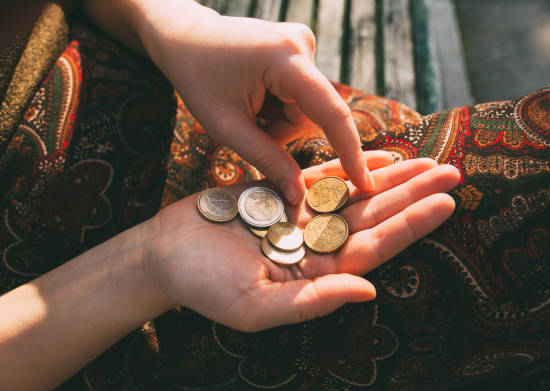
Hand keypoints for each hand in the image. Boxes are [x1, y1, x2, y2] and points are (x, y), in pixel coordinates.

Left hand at [134, 1, 373, 203]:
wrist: (184, 37)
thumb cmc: (197, 78)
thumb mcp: (226, 126)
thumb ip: (266, 159)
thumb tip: (299, 195)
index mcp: (284, 58)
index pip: (330, 112)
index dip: (350, 151)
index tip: (365, 182)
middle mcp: (302, 44)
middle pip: (311, 116)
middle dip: (282, 132)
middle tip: (248, 123)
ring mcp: (302, 43)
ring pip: (305, 108)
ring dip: (278, 120)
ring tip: (247, 104)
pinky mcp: (299, 48)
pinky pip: (300, 95)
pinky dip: (279, 106)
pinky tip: (255, 93)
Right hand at [143, 151, 459, 330]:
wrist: (165, 254)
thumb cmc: (203, 286)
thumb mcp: (254, 306)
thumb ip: (311, 303)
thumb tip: (368, 293)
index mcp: (316, 275)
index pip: (373, 249)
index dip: (410, 227)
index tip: (445, 204)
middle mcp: (316, 246)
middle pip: (375, 218)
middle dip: (413, 196)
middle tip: (453, 173)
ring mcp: (301, 219)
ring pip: (356, 196)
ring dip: (392, 179)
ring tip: (429, 161)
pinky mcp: (283, 196)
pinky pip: (325, 180)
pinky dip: (351, 168)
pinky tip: (380, 157)